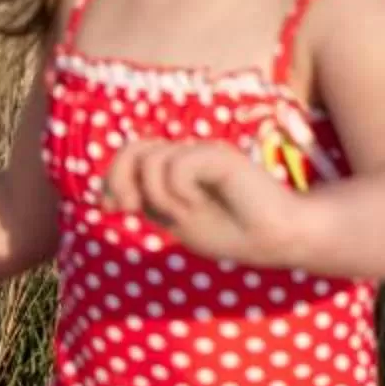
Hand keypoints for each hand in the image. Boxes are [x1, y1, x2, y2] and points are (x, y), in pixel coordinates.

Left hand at [99, 140, 310, 265]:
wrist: (277, 236)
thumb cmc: (233, 233)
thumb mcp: (178, 222)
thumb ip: (148, 205)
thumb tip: (107, 199)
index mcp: (174, 171)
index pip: (130, 156)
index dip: (112, 179)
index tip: (111, 208)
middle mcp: (185, 157)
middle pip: (133, 149)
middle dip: (119, 179)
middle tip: (129, 208)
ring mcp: (202, 154)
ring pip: (152, 160)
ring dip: (157, 195)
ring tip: (181, 213)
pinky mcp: (218, 156)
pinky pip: (177, 167)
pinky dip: (177, 191)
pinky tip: (193, 205)